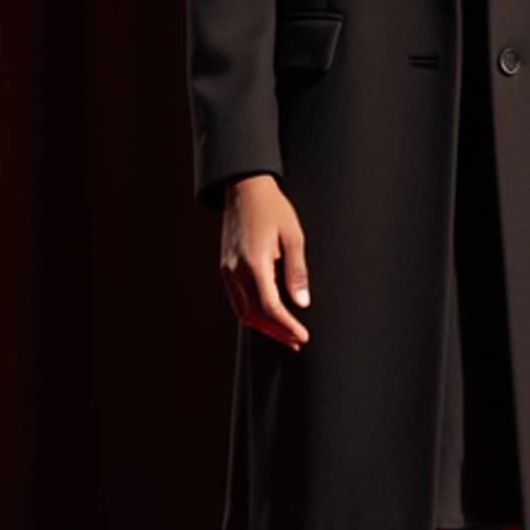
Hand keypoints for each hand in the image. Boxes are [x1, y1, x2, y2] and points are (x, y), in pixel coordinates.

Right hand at [220, 175, 311, 350]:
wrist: (245, 188)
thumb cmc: (273, 209)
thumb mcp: (293, 237)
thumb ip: (297, 272)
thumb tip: (302, 303)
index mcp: (254, 263)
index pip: (270, 307)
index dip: (287, 326)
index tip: (303, 336)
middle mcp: (236, 270)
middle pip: (252, 315)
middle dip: (275, 332)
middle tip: (297, 341)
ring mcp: (227, 270)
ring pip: (242, 310)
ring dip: (263, 326)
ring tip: (285, 334)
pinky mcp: (226, 268)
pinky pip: (237, 299)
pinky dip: (253, 312)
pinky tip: (269, 315)